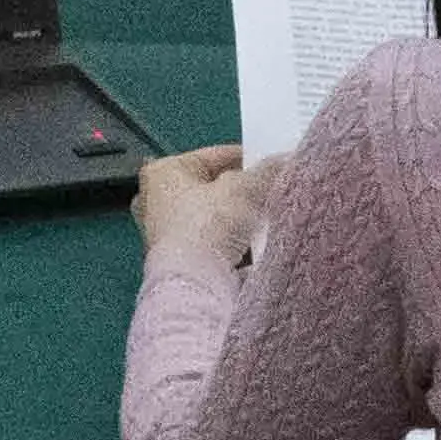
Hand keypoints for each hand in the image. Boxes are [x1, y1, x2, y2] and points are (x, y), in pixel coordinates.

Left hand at [128, 145, 275, 279]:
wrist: (195, 283)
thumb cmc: (209, 224)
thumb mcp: (243, 190)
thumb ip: (265, 173)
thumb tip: (285, 160)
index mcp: (163, 172)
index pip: (214, 156)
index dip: (248, 158)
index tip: (276, 164)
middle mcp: (155, 200)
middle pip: (213, 189)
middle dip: (245, 192)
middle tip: (276, 192)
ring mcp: (164, 233)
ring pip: (214, 218)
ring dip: (241, 220)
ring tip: (272, 218)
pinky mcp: (177, 261)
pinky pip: (213, 243)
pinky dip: (234, 243)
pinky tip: (259, 246)